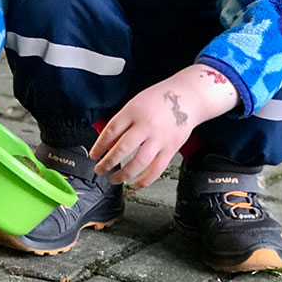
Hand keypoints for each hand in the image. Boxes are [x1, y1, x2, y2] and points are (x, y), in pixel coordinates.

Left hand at [91, 64, 239, 187]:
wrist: (187, 97)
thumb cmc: (160, 99)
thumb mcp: (135, 104)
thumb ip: (122, 122)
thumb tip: (108, 144)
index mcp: (134, 111)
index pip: (111, 131)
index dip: (99, 146)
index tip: (93, 155)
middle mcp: (146, 125)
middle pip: (122, 149)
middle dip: (107, 163)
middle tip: (99, 170)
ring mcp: (159, 138)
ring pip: (138, 163)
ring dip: (123, 174)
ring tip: (114, 178)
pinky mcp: (171, 148)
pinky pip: (156, 169)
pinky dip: (145, 180)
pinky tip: (136, 183)